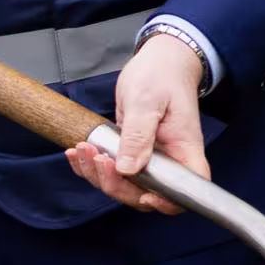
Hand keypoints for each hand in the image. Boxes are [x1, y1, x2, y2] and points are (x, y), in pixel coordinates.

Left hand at [73, 30, 210, 213]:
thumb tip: (128, 169)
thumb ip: (138, 136)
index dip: (167, 202)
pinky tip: (79, 152)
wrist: (160, 62)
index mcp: (183, 150)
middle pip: (147, 194)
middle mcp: (169, 159)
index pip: (185, 190)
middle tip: (98, 158)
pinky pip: (113, 171)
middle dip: (116, 185)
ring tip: (83, 149)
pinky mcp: (132, 151)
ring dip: (98, 175)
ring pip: (125, 185)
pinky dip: (91, 166)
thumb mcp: (147, 102)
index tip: (144, 194)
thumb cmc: (161, 76)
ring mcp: (150, 157)